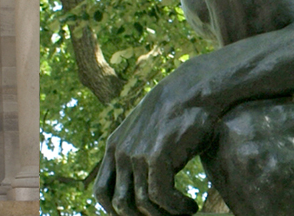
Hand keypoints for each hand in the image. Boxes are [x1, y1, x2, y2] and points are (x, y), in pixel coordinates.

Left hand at [94, 59, 211, 215]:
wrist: (191, 90)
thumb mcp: (147, 133)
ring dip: (165, 215)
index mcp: (114, 147)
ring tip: (184, 213)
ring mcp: (136, 155)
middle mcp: (120, 153)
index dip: (116, 212)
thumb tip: (139, 186)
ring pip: (142, 204)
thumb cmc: (175, 115)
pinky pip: (161, 196)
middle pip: (118, 204)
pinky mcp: (156, 157)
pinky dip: (177, 207)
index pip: (101, 192)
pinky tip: (190, 206)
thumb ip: (137, 154)